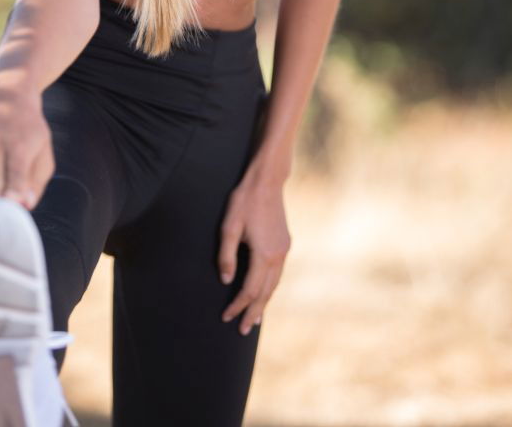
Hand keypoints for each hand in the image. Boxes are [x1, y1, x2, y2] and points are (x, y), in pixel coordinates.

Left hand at [218, 177, 290, 334]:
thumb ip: (226, 255)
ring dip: (264, 303)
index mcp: (264, 254)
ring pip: (274, 285)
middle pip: (265, 293)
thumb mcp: (229, 226)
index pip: (249, 290)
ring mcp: (284, 250)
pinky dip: (270, 288)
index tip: (226, 316)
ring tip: (254, 319)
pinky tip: (264, 292)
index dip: (237, 305)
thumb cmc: (245, 201)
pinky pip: (278, 274)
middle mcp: (278, 256)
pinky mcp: (285, 244)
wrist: (268, 181)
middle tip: (243, 330)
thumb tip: (225, 280)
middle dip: (253, 312)